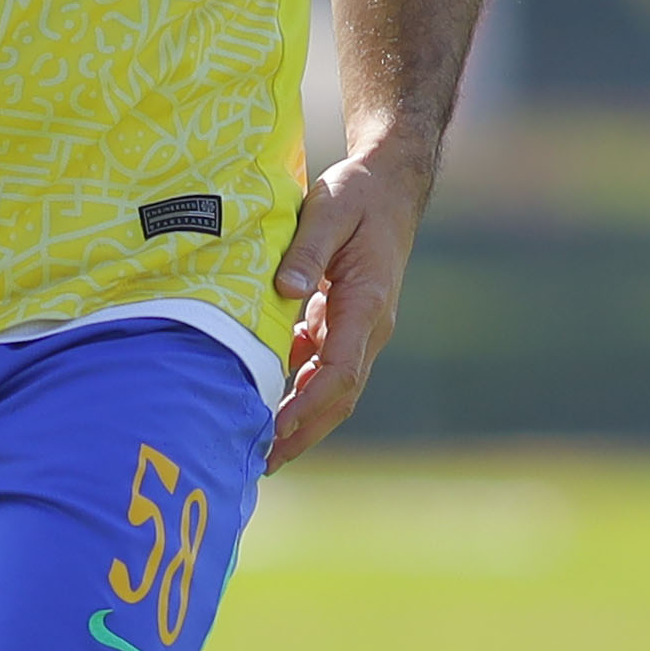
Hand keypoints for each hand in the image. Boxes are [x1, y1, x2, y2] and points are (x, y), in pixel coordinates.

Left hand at [265, 140, 429, 470]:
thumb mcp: (328, 210)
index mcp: (367, 304)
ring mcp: (360, 327)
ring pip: (333, 387)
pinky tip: (265, 393)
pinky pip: (323, 365)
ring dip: (301, 418)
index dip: (309, 404)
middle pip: (340, 394)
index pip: (341, 370)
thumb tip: (283, 292)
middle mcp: (370, 326)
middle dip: (305, 431)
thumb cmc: (357, 195)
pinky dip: (298, 385)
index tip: (279, 427)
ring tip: (261, 446)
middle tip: (265, 463)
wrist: (388, 187)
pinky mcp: (345, 322)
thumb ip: (307, 251)